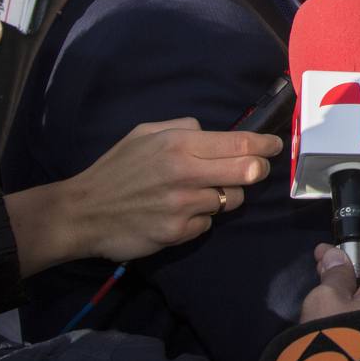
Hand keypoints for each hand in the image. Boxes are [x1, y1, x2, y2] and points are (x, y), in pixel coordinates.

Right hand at [17, 118, 280, 269]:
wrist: (82, 213)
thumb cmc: (116, 169)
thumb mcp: (145, 134)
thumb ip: (183, 128)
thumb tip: (212, 131)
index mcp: (179, 145)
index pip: (240, 144)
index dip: (266, 145)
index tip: (276, 146)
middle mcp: (186, 174)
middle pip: (249, 172)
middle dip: (259, 170)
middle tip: (255, 169)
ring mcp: (184, 206)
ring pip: (232, 200)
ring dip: (226, 196)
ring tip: (202, 192)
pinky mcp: (179, 232)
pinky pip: (209, 223)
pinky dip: (202, 218)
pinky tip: (181, 213)